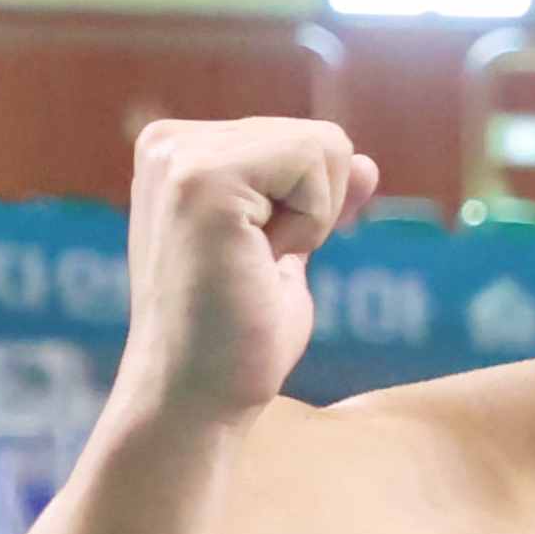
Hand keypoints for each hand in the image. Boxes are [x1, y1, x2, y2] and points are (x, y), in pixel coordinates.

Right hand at [112, 118, 372, 433]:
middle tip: (254, 266)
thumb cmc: (238, 336)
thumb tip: (365, 162)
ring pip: (322, 145)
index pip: (303, 141)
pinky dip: (309, 223)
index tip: (257, 258)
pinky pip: (312, 162)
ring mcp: (178, 156)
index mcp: (179, 152)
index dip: (310, 210)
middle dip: (314, 211)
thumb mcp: (287, 251)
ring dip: (311, 220)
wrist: (197, 395)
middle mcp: (169, 142)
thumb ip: (315, 201)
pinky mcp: (201, 179)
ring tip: (250, 265)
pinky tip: (257, 260)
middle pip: (319, 138)